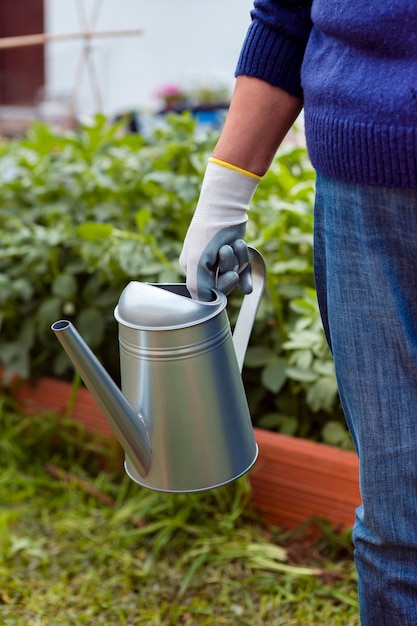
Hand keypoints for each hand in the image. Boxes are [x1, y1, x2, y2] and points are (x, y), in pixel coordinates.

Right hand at [179, 158, 259, 299]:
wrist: (226, 206)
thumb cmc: (208, 232)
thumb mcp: (198, 262)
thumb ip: (198, 287)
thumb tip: (204, 307)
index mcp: (191, 268)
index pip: (206, 292)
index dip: (221, 287)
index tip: (229, 275)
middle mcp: (204, 265)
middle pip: (222, 283)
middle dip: (230, 268)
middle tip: (227, 251)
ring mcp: (220, 259)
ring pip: (234, 274)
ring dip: (239, 260)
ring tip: (235, 243)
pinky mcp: (234, 252)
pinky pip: (242, 270)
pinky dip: (247, 272)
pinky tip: (249, 282)